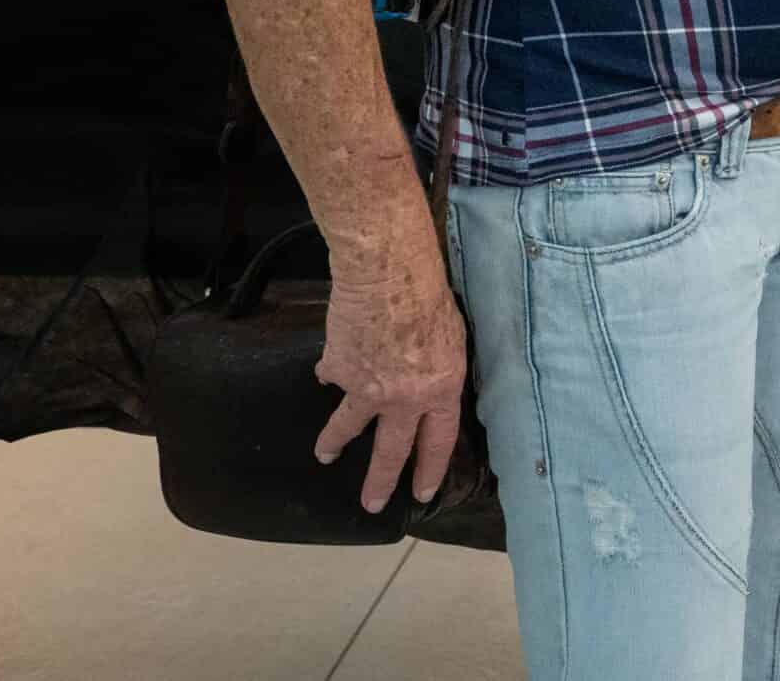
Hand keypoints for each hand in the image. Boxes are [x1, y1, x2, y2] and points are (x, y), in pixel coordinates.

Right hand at [313, 234, 467, 512]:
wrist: (389, 275)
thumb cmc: (431, 296)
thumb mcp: (454, 338)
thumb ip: (439, 370)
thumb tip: (426, 384)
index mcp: (441, 390)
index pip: (439, 442)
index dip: (429, 469)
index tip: (420, 493)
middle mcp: (404, 399)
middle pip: (391, 451)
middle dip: (380, 481)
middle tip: (370, 504)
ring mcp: (368, 388)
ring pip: (348, 426)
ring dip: (334, 442)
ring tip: (325, 455)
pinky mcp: (339, 370)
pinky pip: (333, 373)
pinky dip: (332, 368)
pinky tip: (332, 361)